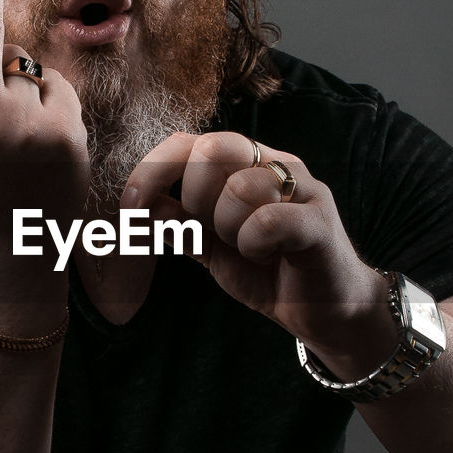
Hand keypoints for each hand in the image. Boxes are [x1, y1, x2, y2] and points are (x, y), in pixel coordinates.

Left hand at [124, 132, 395, 368]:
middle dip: (195, 200)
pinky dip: (253, 244)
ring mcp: (301, 186)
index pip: (187, 141)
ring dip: (228, 229)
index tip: (130, 206)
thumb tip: (139, 204)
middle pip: (210, 149)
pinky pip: (266, 220)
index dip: (152, 170)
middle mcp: (273, 163)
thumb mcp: (210, 248)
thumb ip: (179, 222)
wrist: (322, 311)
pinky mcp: (319, 218)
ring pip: (239, 187)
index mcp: (242, 164)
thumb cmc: (268, 273)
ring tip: (247, 247)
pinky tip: (266, 256)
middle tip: (213, 233)